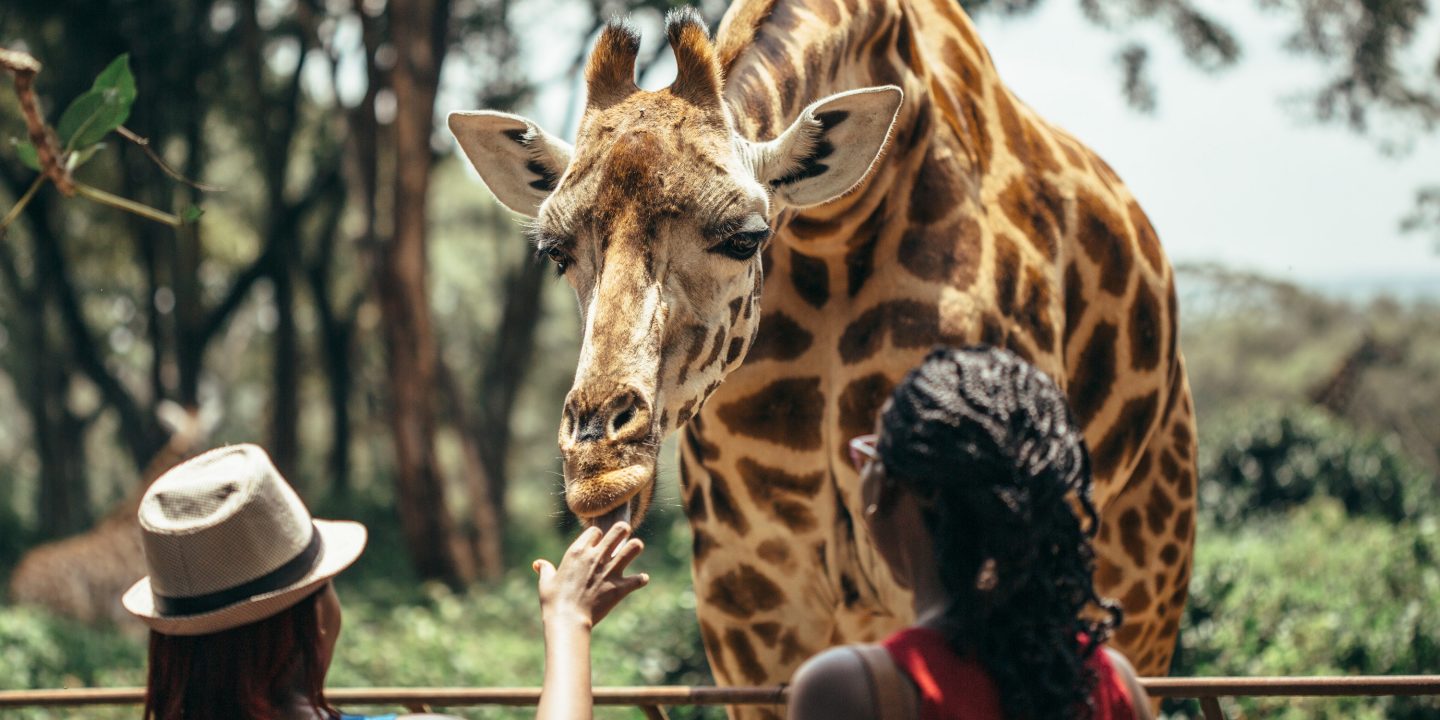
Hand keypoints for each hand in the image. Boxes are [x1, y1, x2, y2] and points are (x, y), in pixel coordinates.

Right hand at [533, 523, 648, 629]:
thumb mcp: (546, 583)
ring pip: (633, 548)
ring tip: (635, 549)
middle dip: (623, 530)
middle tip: (624, 534)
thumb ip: (545, 570)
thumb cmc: (553, 601)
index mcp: (578, 552)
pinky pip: (638, 579)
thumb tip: (539, 564)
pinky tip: (640, 580)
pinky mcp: (620, 587)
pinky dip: (641, 580)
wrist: (567, 620)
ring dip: (635, 548)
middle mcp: (596, 557)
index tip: (597, 543)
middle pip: (618, 530)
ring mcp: (610, 571)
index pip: (595, 531)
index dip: (598, 536)